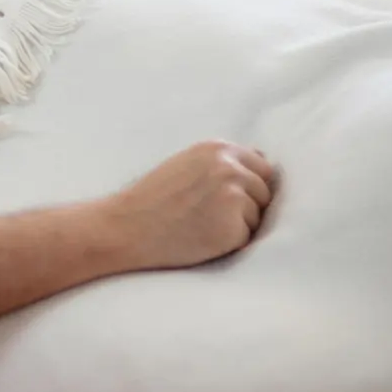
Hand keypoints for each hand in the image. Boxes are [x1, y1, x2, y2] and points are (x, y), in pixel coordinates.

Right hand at [106, 140, 275, 270]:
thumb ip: (222, 161)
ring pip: (258, 217)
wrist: (126, 227)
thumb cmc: (152, 199)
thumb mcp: (186, 164)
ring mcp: (233, 196)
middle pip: (265, 192)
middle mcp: (230, 167)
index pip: (262, 167)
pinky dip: (229, 243)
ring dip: (238, 225)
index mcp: (218, 148)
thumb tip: (264, 160)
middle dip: (247, 206)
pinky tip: (201, 238)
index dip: (248, 186)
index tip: (224, 199)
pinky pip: (247, 238)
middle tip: (208, 215)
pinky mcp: (233, 226)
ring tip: (201, 225)